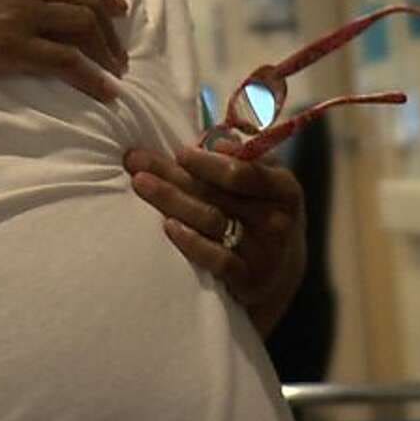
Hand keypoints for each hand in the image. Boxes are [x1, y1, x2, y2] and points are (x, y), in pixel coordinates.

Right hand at [0, 0, 129, 100]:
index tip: (117, 8)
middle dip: (110, 27)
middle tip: (119, 50)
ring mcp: (22, 13)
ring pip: (84, 26)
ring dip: (106, 51)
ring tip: (115, 73)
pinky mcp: (14, 47)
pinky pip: (67, 61)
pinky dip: (92, 77)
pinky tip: (105, 92)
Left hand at [125, 143, 306, 333]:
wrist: (281, 273)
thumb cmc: (260, 214)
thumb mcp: (265, 184)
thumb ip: (242, 159)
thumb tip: (212, 141)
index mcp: (283, 188)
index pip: (242, 172)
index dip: (207, 162)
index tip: (178, 152)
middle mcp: (277, 220)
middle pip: (216, 194)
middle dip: (172, 175)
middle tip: (135, 161)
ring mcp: (264, 252)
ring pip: (211, 221)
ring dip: (171, 200)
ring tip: (141, 184)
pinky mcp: (250, 280)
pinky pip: (218, 260)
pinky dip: (191, 243)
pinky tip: (168, 226)